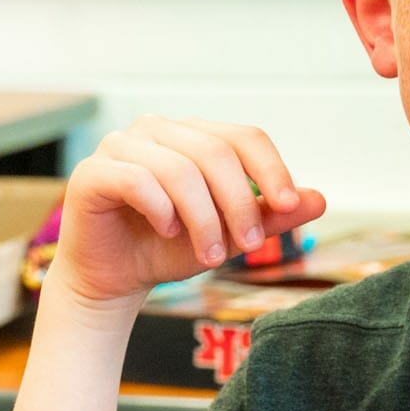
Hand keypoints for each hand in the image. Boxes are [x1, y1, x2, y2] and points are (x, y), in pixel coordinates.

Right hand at [47, 117, 325, 310]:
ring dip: (203, 218)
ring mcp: (120, 146)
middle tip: (249, 245)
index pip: (243, 136)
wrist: (113, 280)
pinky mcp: (92, 173)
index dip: (271, 168)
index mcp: (193, 135)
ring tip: (210, 254)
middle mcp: (157, 130)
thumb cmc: (168, 250)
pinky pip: (137, 180)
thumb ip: (269, 216)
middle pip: (215, 152)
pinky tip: (167, 231)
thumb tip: (317, 199)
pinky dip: (161, 209)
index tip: (288, 205)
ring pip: (179, 170)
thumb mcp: (229, 236)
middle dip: (239, 203)